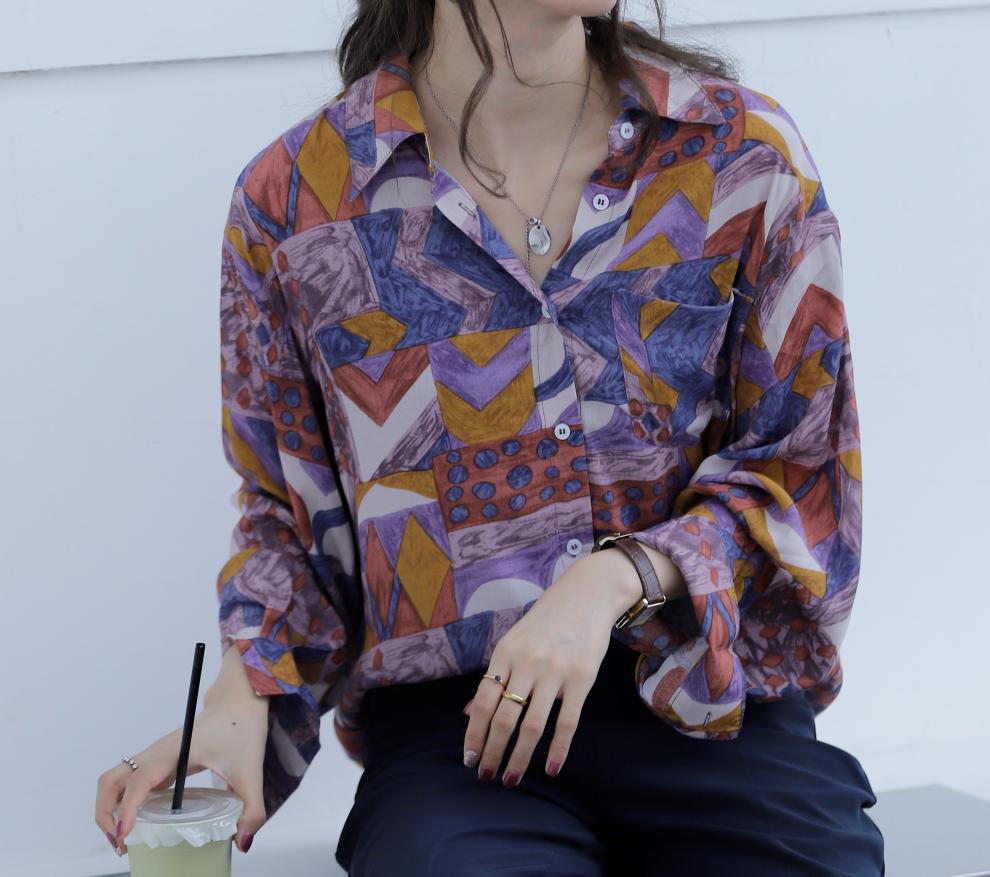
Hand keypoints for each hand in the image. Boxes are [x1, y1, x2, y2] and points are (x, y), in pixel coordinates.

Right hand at [94, 648, 270, 856]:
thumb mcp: (251, 772)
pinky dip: (124, 802)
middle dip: (106, 815)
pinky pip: (131, 781)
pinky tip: (142, 822)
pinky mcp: (161, 760)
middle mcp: (157, 753)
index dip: (127, 809)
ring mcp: (156, 756)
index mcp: (174, 752)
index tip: (124, 836)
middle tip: (121, 843)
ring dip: (110, 809)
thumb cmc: (242, 728)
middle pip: (111, 782)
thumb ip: (252, 809)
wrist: (239, 700)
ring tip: (125, 838)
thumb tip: (242, 842)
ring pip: (116, 780)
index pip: (139, 781)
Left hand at [461, 548, 643, 786]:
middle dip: (492, 752)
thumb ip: (495, 676)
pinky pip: (567, 721)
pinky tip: (550, 768)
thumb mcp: (514, 640)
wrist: (588, 594)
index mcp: (505, 653)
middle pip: (504, 718)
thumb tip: (470, 713)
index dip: (474, 734)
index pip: (483, 702)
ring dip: (519, 758)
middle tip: (486, 777)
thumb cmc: (547, 619)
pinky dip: (558, 749)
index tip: (468, 758)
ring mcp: (555, 672)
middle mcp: (527, 663)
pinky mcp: (582, 679)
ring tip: (511, 779)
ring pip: (532, 725)